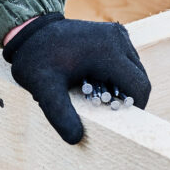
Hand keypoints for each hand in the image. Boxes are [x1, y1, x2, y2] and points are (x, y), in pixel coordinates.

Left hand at [3, 15, 151, 143]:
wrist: (30, 31)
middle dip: (127, 97)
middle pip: (139, 78)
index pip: (139, 86)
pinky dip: (117, 73)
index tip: (120, 120)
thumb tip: (76, 138)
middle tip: (105, 110)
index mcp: (109, 52)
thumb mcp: (45, 90)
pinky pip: (126, 59)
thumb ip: (61, 115)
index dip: (135, 107)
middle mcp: (118, 39)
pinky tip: (97, 81)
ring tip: (98, 96)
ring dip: (122, 85)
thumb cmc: (37, 60)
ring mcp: (117, 33)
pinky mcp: (113, 33)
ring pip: (134, 69)